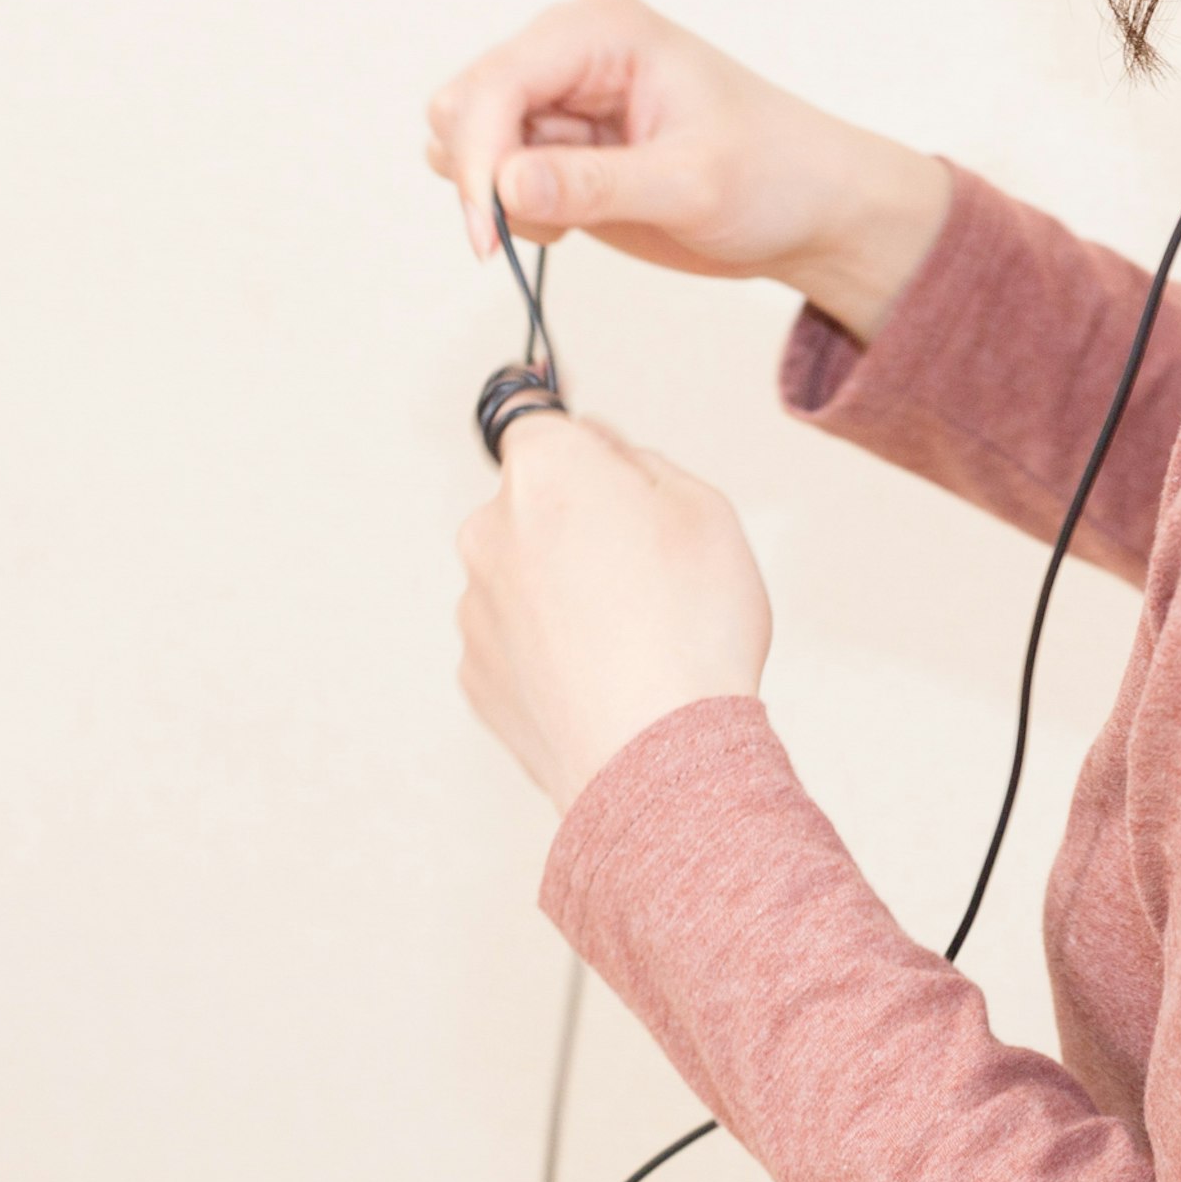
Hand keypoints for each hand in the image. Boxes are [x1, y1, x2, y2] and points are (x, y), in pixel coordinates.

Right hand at [425, 0, 950, 341]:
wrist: (811, 209)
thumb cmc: (775, 176)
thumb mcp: (692, 184)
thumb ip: (595, 185)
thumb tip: (506, 185)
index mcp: (602, 27)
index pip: (498, 81)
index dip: (479, 156)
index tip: (489, 230)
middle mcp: (569, 49)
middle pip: (463, 104)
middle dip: (483, 173)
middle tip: (548, 227)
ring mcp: (559, 97)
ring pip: (464, 140)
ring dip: (498, 193)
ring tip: (576, 218)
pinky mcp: (556, 145)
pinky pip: (490, 174)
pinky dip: (512, 208)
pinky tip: (574, 220)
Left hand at [455, 411, 772, 812]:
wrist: (657, 756)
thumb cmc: (692, 628)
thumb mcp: (705, 508)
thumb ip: (640, 461)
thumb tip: (602, 453)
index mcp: (546, 473)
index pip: (539, 425)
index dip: (586, 451)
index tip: (618, 481)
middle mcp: (490, 532)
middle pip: (530, 505)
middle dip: (576, 524)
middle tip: (646, 568)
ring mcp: (475, 608)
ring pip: (520, 576)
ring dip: (561, 590)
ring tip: (632, 635)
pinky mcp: (475, 675)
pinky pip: (514, 641)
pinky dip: (549, 650)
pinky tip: (604, 676)